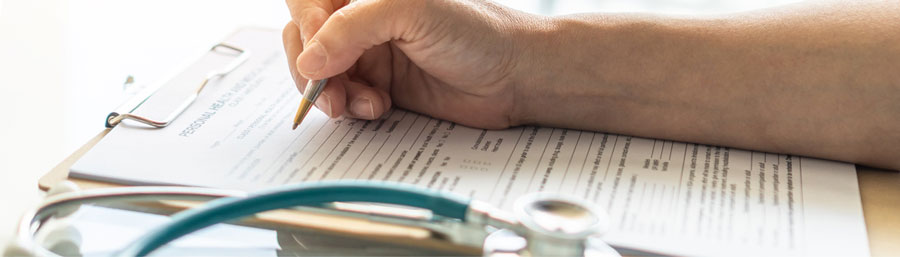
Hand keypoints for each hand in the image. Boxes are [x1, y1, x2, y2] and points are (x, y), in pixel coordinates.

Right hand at [283, 0, 542, 128]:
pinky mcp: (379, 85)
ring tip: (363, 104)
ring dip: (332, 93)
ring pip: (319, 73)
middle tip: (330, 95)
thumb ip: (353, 27)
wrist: (515, 78)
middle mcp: (363, 18)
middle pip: (304, 39)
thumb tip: (309, 59)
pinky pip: (343, 97)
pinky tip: (378, 107)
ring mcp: (369, 52)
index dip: (306, 27)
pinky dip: (352, 107)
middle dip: (312, 70)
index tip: (320, 57)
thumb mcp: (411, 11)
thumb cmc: (478, 31)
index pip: (307, 1)